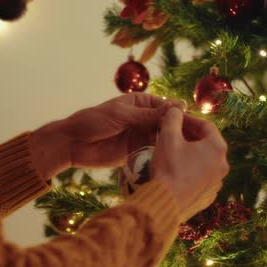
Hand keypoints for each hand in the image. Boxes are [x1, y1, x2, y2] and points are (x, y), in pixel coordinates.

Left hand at [30, 93, 179, 179]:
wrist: (73, 143)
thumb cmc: (93, 121)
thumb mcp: (122, 115)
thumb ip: (147, 115)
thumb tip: (175, 108)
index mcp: (142, 103)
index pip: (167, 107)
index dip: (179, 115)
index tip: (192, 124)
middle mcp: (144, 119)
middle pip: (168, 125)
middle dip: (178, 132)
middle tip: (194, 143)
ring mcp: (141, 136)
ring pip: (162, 140)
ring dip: (172, 146)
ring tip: (186, 155)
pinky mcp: (136, 152)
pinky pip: (153, 154)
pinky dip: (161, 157)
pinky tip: (171, 163)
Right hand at [151, 108, 228, 219]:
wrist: (165, 204)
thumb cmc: (169, 167)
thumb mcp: (168, 137)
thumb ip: (172, 118)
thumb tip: (175, 110)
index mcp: (217, 148)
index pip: (206, 126)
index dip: (189, 118)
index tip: (175, 117)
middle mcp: (222, 165)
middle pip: (207, 143)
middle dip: (189, 135)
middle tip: (173, 132)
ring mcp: (217, 183)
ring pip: (204, 160)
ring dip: (190, 153)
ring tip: (173, 151)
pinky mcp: (208, 196)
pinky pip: (201, 177)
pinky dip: (190, 169)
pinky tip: (176, 170)